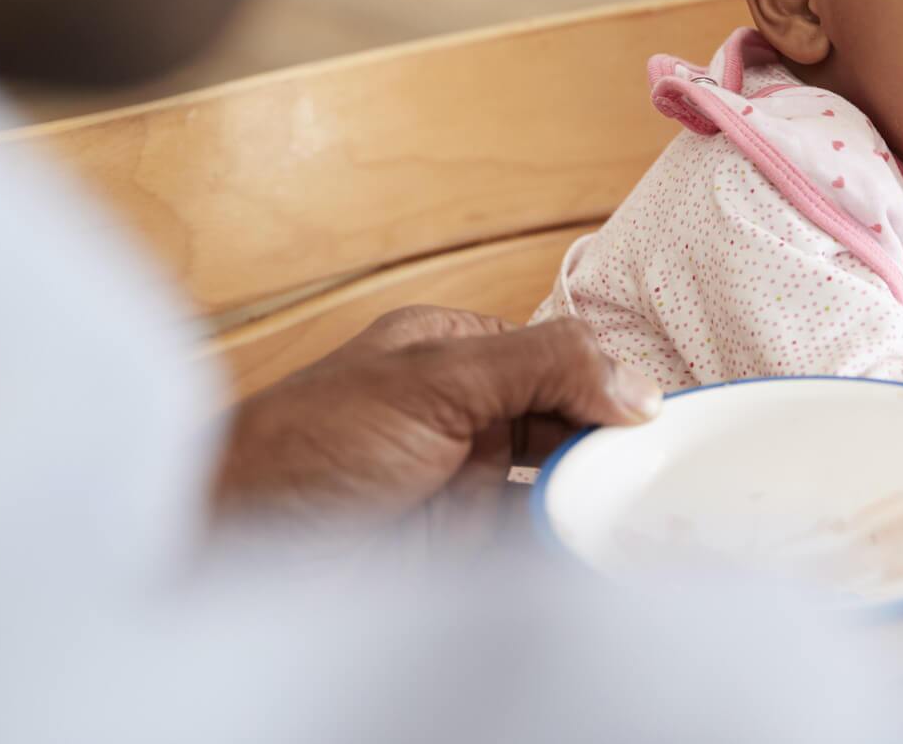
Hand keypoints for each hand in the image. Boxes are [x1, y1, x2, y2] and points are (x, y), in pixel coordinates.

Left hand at [214, 306, 661, 532]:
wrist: (233, 550)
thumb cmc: (303, 446)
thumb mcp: (432, 378)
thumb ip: (540, 366)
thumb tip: (635, 383)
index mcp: (452, 351)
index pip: (560, 358)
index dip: (613, 384)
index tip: (666, 417)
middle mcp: (463, 414)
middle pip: (568, 423)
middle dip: (615, 445)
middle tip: (669, 470)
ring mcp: (463, 485)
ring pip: (557, 487)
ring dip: (598, 497)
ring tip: (652, 511)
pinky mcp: (459, 552)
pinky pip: (533, 545)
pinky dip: (571, 547)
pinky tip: (608, 549)